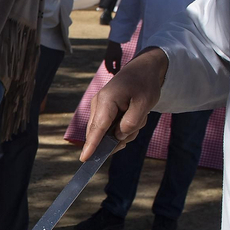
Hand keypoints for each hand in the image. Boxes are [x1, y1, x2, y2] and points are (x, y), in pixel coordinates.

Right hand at [82, 46, 166, 160]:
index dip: (92, 145)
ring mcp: (99, 108)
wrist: (142, 70)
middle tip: (137, 126)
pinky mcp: (103, 111)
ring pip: (107, 133)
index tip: (84, 159)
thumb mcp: (144, 103)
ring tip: (138, 116)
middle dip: (118, 138)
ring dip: (125, 131)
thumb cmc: (144, 84)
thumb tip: (118, 137)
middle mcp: (98, 104)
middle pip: (100, 133)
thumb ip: (131, 123)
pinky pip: (109, 128)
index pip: (98, 127)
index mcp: (107, 100)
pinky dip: (123, 128)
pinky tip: (133, 117)